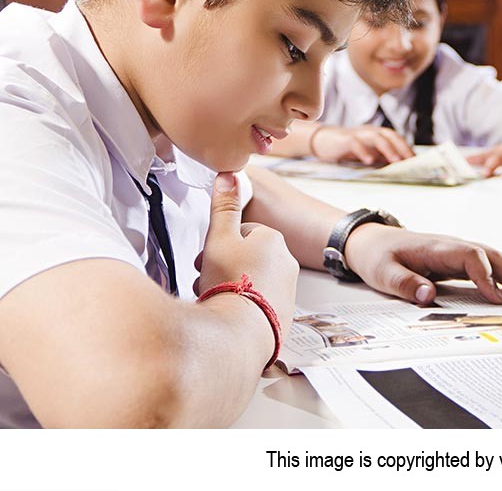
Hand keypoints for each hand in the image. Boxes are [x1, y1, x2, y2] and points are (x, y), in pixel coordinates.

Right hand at [194, 172, 299, 332]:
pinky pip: (261, 301)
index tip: (206, 257)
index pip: (244, 232)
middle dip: (225, 265)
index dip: (221, 244)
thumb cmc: (230, 283)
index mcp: (273, 240)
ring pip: (253, 279)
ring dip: (232, 284)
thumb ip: (224, 207)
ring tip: (214, 296)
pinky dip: (245, 303)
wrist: (243, 332)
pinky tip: (229, 311)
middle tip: (206, 278)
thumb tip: (228, 175)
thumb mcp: (219, 238)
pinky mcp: (285, 312)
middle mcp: (287, 262)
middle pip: (248, 256)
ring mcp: (288, 288)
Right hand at [311, 125, 414, 164]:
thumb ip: (381, 157)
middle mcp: (370, 132)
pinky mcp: (345, 140)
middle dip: (402, 147)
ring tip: (395, 161)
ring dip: (388, 149)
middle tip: (410, 161)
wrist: (324, 141)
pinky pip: (356, 143)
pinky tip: (369, 161)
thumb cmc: (348, 148)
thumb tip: (399, 168)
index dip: (407, 148)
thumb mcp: (368, 152)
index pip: (396, 139)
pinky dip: (364, 151)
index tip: (417, 161)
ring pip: (376, 137)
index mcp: (377, 134)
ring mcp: (358, 134)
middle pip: (390, 135)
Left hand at [343, 224, 501, 305]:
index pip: (470, 257)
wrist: (370, 241)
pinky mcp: (459, 261)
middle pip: (491, 256)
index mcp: (436, 248)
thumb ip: (404, 283)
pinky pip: (489, 266)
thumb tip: (427, 297)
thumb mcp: (382, 272)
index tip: (497, 299)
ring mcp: (458, 252)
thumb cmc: (377, 256)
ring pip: (495, 260)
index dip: (486, 277)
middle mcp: (453, 246)